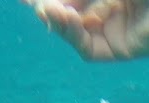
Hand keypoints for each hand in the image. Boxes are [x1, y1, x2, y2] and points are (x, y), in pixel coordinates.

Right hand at [26, 0, 148, 60]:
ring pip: (73, 32)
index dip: (51, 0)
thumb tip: (50, 2)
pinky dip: (72, 33)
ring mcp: (112, 34)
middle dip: (47, 8)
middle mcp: (107, 14)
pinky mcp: (119, 50)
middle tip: (29, 1)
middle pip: (67, 15)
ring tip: (46, 8)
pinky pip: (87, 47)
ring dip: (56, 20)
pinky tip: (63, 17)